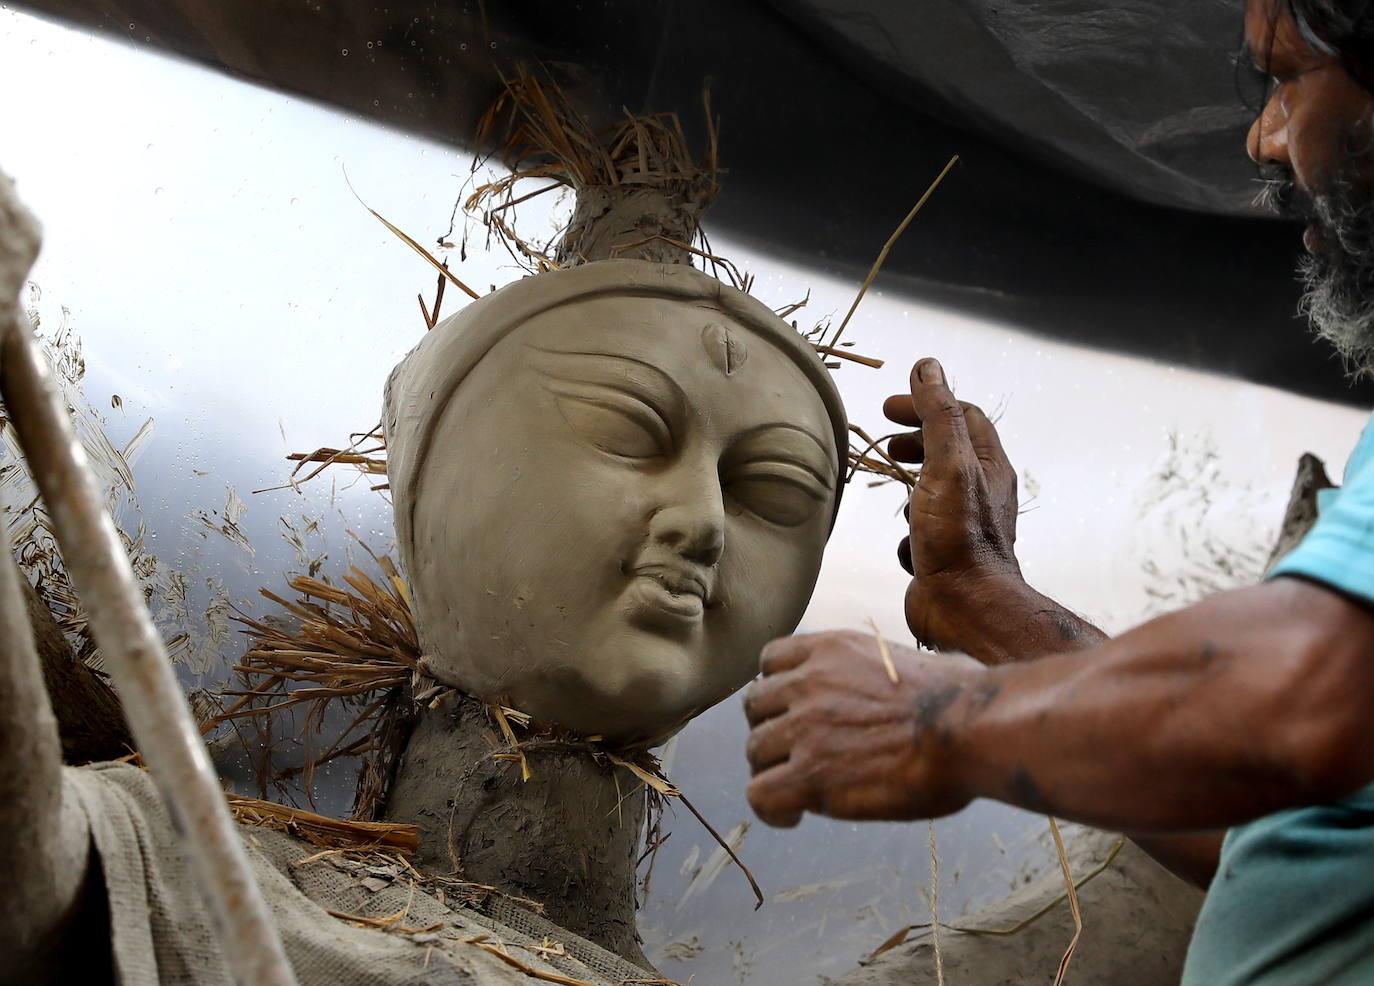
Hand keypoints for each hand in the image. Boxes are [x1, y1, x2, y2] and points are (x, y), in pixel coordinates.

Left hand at [743, 629, 982, 827]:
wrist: (968, 729)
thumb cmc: (963, 697)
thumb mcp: (917, 657)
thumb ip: (894, 667)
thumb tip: (933, 673)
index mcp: (833, 650)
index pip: (770, 660)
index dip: (776, 689)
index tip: (790, 710)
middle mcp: (809, 683)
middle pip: (755, 706)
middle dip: (771, 730)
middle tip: (796, 755)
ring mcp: (805, 728)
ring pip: (754, 750)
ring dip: (772, 771)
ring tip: (799, 789)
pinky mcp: (811, 774)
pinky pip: (761, 794)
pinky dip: (772, 808)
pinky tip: (796, 815)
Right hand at [885, 358, 1022, 651]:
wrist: (962, 606)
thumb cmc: (957, 535)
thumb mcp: (946, 463)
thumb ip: (938, 414)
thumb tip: (928, 367)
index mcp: (989, 466)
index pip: (962, 416)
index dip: (926, 403)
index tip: (889, 407)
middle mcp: (982, 494)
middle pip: (949, 452)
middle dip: (915, 441)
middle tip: (885, 443)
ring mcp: (964, 527)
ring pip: (933, 494)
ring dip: (911, 488)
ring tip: (893, 489)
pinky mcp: (945, 557)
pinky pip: (922, 533)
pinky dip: (909, 532)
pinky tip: (906, 542)